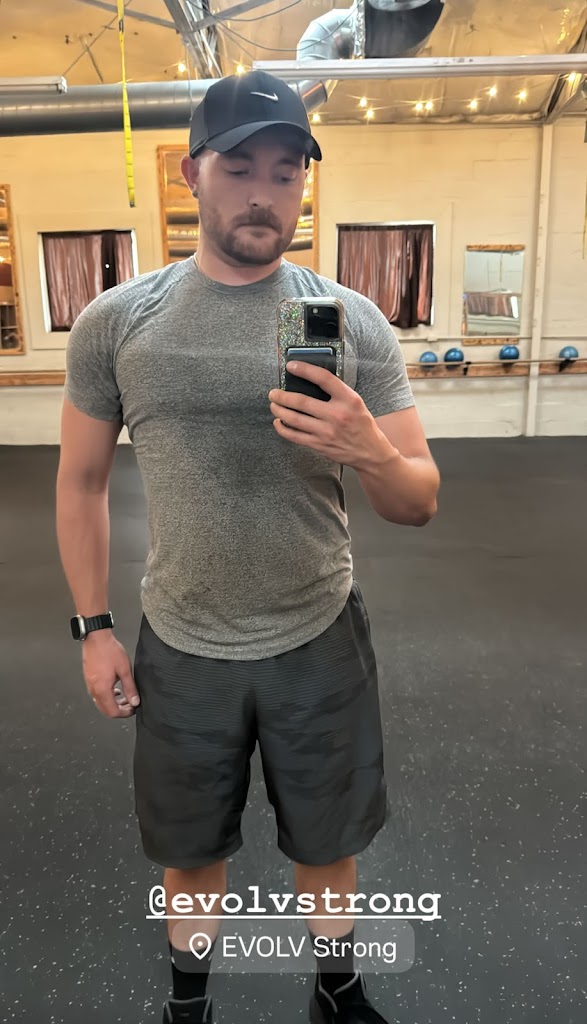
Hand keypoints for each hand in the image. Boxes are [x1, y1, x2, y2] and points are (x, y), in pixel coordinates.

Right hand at [82, 632, 139, 718]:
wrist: (96, 638)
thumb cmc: (109, 650)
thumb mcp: (125, 670)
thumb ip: (130, 688)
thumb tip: (135, 701)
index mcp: (102, 690)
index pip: (113, 712)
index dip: (125, 713)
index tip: (133, 709)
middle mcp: (93, 690)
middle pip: (105, 710)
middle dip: (119, 710)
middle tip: (130, 704)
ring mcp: (89, 685)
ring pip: (101, 703)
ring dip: (113, 703)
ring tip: (124, 696)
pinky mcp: (88, 679)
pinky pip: (97, 694)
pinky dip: (107, 696)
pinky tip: (115, 689)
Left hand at [268, 360, 394, 470]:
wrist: (370, 452)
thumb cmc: (361, 425)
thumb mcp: (355, 402)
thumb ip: (336, 393)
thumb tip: (309, 382)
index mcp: (348, 400)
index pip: (323, 379)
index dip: (305, 370)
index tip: (292, 366)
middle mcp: (336, 415)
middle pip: (302, 402)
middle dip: (282, 396)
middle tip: (273, 393)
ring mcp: (326, 432)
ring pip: (294, 419)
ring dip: (279, 410)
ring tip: (273, 405)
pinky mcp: (319, 445)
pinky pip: (294, 436)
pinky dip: (283, 428)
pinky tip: (278, 422)